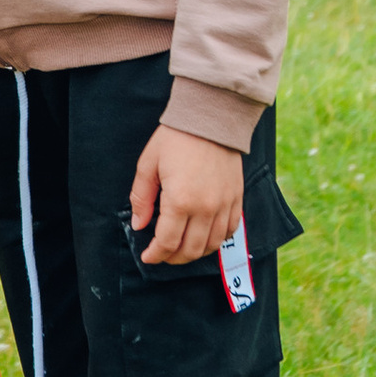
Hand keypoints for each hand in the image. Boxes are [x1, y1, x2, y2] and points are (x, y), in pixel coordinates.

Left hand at [130, 126, 244, 267]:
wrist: (211, 118)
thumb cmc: (176, 138)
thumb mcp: (148, 164)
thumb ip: (142, 198)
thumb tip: (139, 225)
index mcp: (180, 201)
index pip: (167, 242)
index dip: (155, 255)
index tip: (147, 257)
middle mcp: (205, 208)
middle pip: (190, 250)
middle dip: (173, 258)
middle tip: (162, 255)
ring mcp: (224, 205)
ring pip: (211, 245)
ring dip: (194, 253)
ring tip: (180, 249)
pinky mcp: (236, 199)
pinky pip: (229, 230)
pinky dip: (215, 240)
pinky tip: (203, 237)